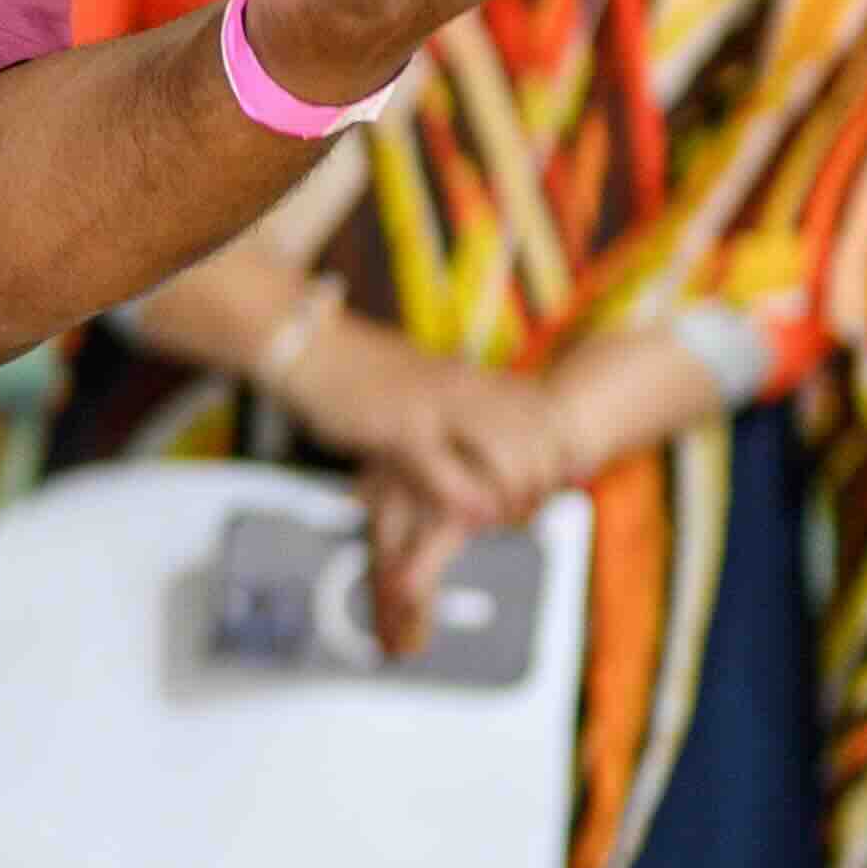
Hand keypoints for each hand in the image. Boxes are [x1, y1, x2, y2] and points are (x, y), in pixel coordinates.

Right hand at [285, 317, 564, 526]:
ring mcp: (436, 406)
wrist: (307, 346)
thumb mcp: (422, 385)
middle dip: (543, 478)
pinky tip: (462, 521)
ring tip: (500, 518)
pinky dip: (465, 504)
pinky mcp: (402, 430)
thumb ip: (456, 406)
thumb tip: (483, 435)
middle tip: (530, 509)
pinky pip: (450, 476)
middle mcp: (464, 387)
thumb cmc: (357, 372)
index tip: (555, 481)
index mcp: (472, 376)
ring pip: (505, 453)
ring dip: (509, 494)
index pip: (543, 411)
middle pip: (537, 433)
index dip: (558, 450)